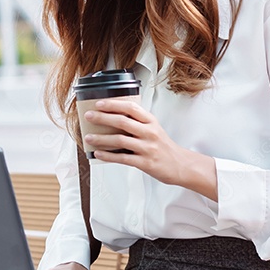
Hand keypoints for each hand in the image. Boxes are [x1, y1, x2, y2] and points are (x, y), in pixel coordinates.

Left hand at [83, 98, 218, 199]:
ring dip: (101, 138)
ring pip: (120, 140)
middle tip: (89, 116)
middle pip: (122, 121)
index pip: (131, 107)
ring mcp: (147, 148)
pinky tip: (98, 154)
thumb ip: (137, 122)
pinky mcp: (145, 163)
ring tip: (88, 137)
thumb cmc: (163, 146)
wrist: (180, 165)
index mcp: (151, 121)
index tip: (99, 103)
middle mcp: (149, 132)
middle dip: (102, 118)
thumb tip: (112, 116)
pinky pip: (122, 158)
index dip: (113, 104)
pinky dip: (108, 156)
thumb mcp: (154, 128)